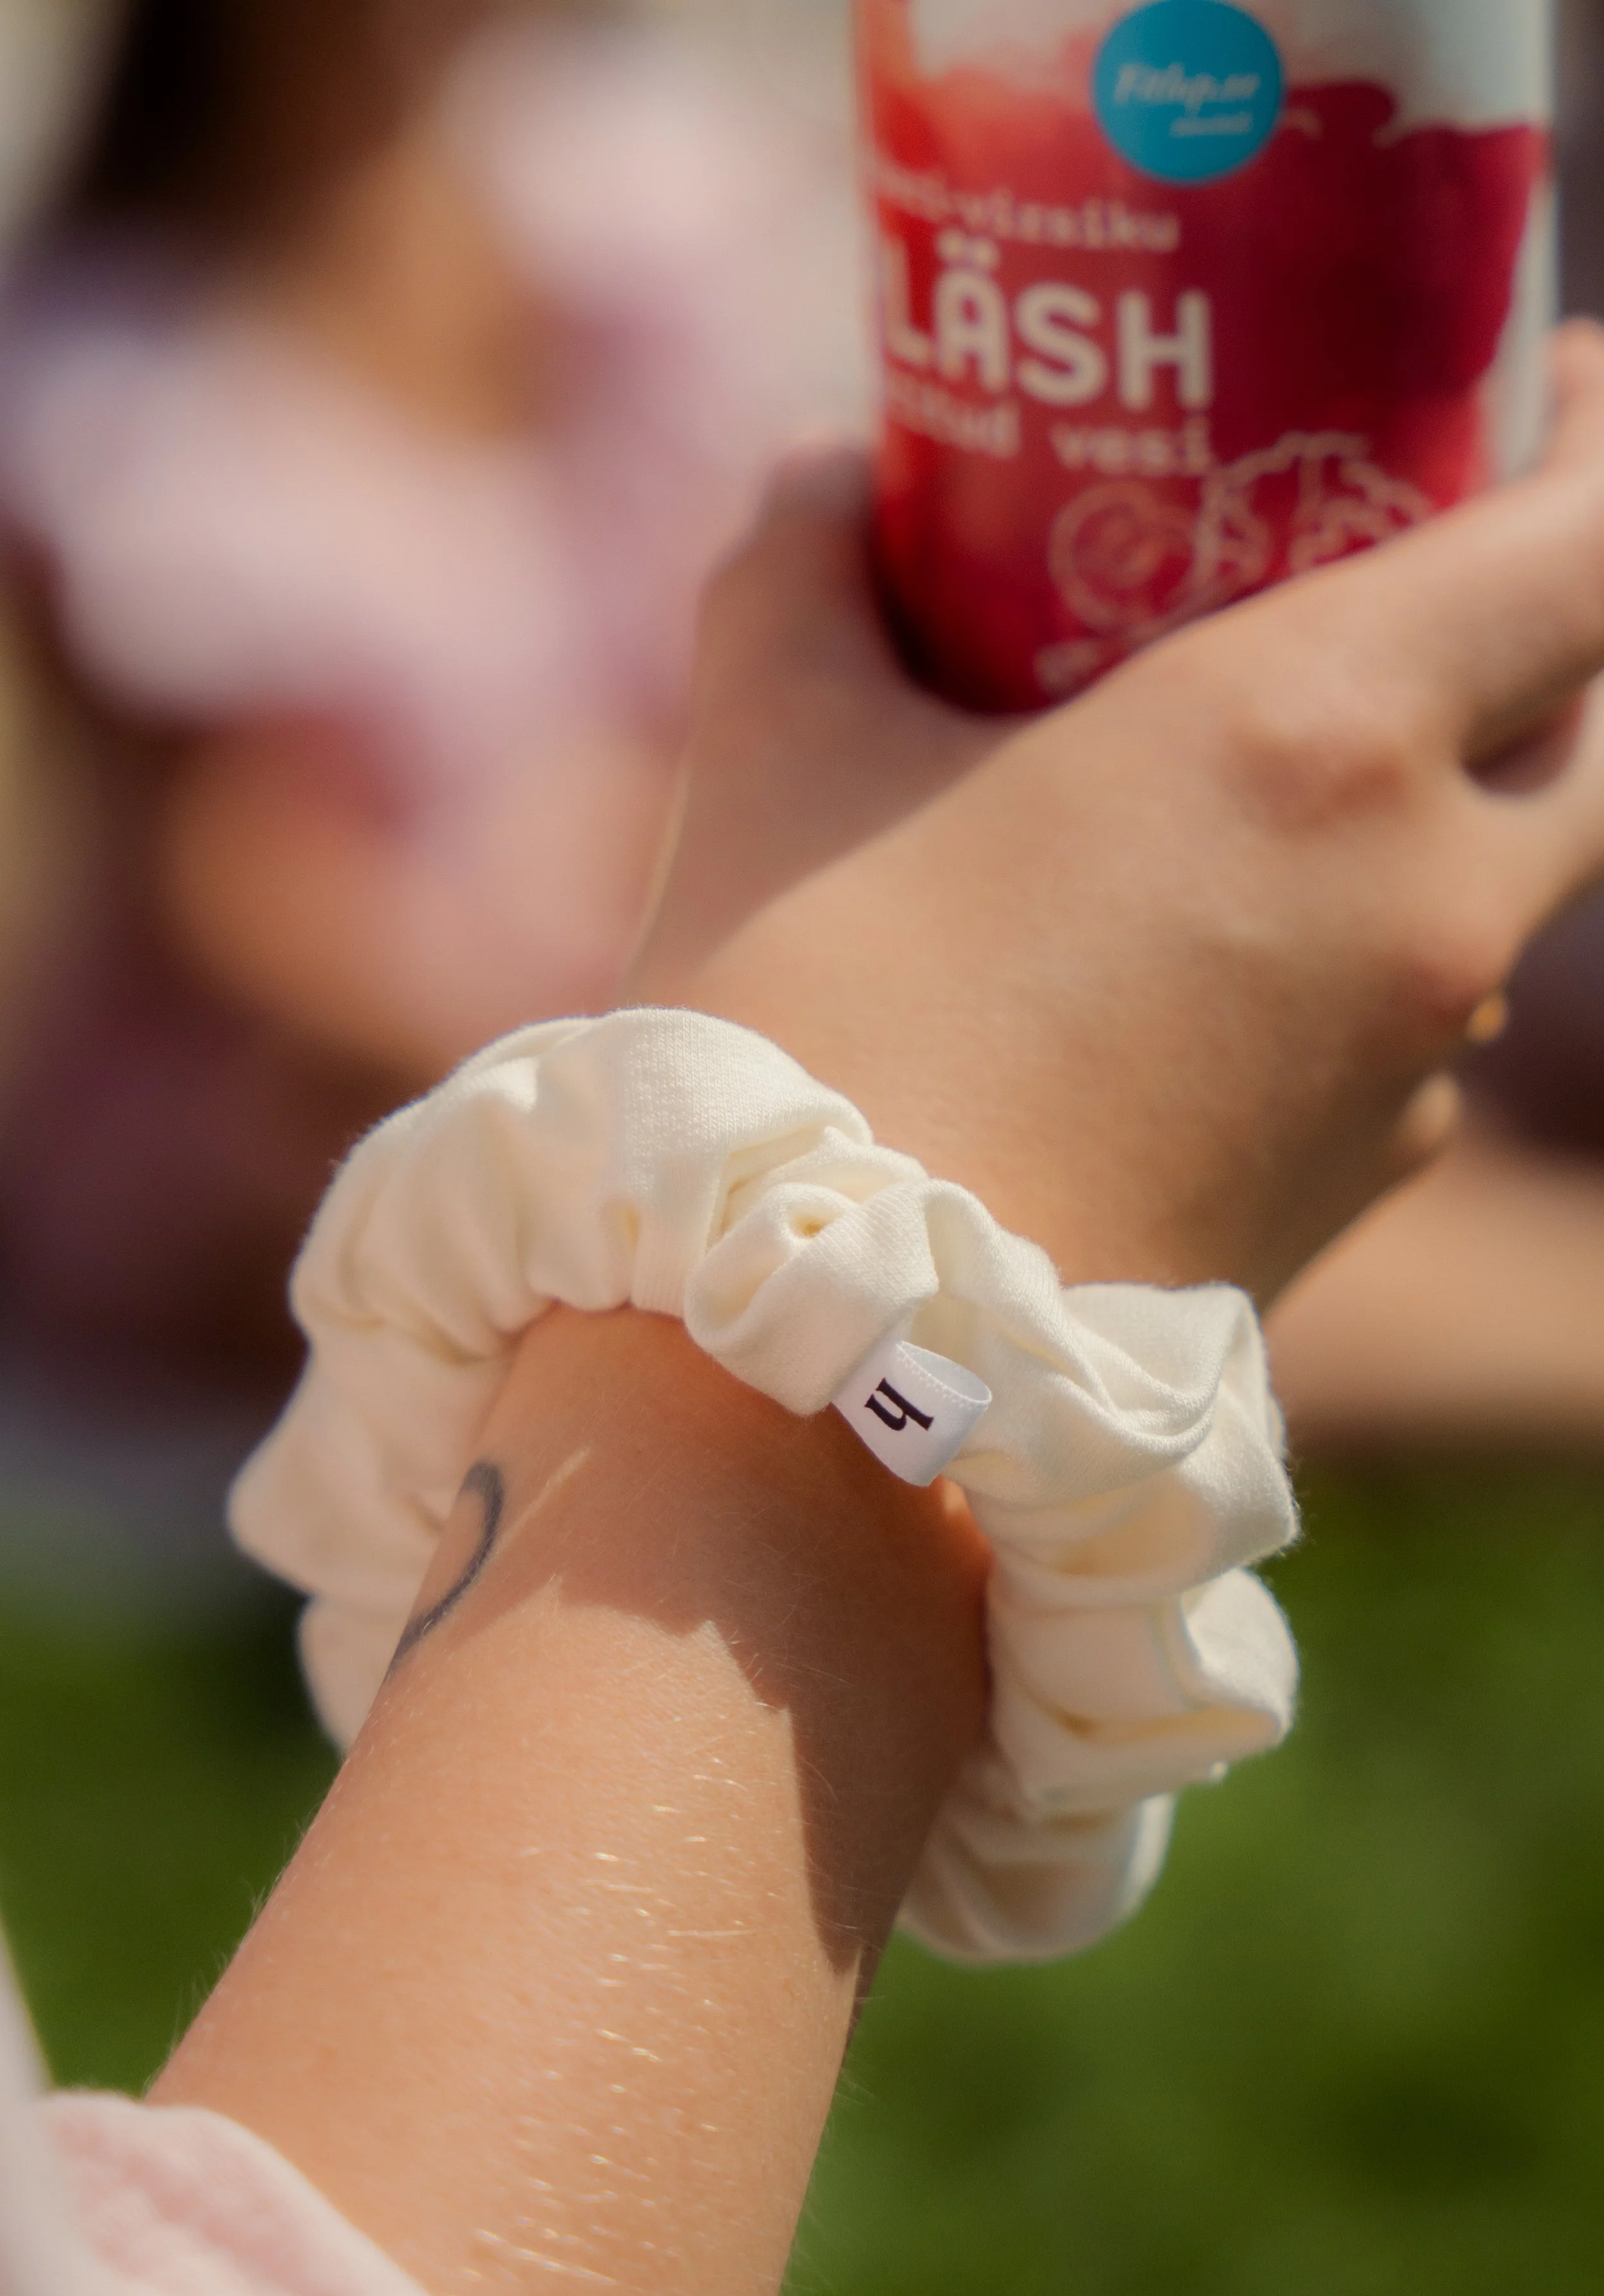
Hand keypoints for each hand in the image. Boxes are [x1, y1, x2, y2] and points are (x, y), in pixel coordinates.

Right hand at [635, 324, 1603, 1304]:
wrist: (828, 1380)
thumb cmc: (802, 1035)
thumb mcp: (771, 756)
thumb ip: (801, 574)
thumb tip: (833, 476)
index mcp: (1321, 737)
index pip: (1597, 538)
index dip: (1591, 440)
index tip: (1534, 394)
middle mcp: (1427, 897)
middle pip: (1590, 714)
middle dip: (1531, 625)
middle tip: (1402, 565)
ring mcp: (1422, 1063)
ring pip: (1511, 880)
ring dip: (1443, 800)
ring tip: (1278, 772)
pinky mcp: (1374, 1186)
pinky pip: (1426, 1021)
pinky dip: (1368, 954)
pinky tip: (1209, 961)